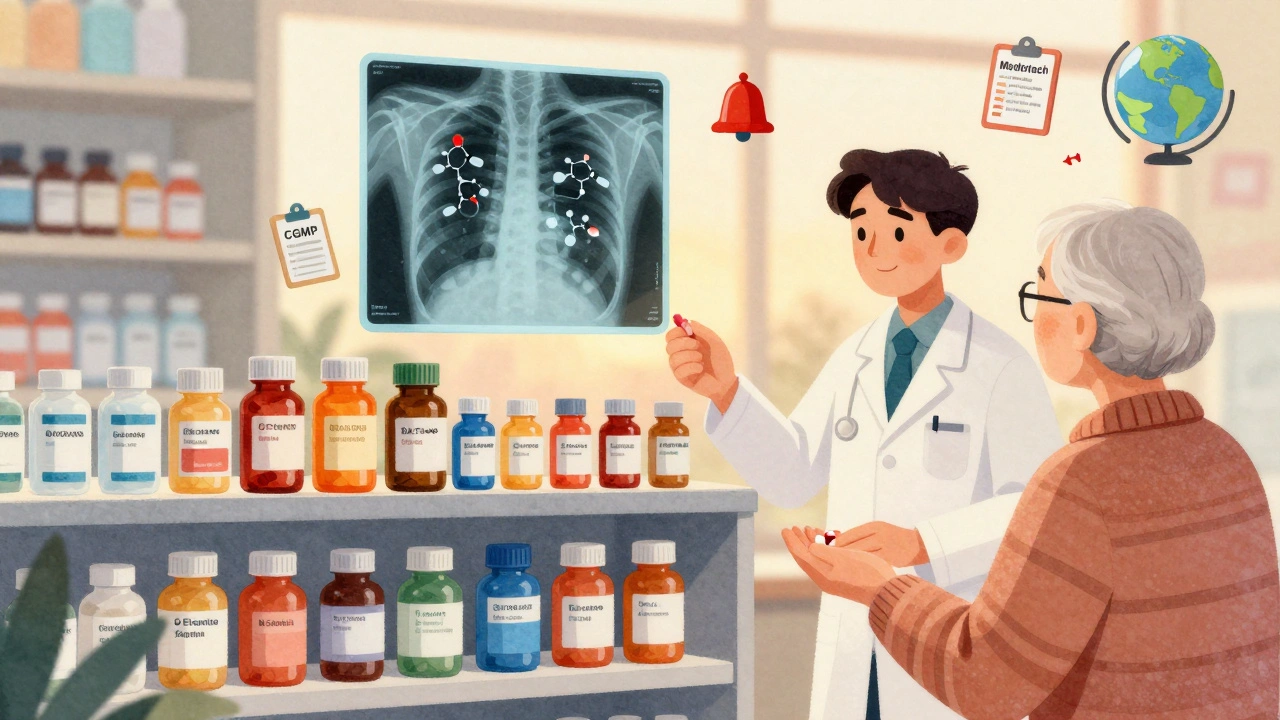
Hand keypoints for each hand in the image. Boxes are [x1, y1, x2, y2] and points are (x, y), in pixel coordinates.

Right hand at [665, 320, 738, 412]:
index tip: (689, 332)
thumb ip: (701, 330)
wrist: (726, 380)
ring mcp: (680, 366)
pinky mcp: (682, 378)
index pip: (671, 335)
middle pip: (669, 345)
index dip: (677, 332)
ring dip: (689, 356)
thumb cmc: (721, 360)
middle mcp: (681, 353)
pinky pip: (678, 370)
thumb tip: (687, 322)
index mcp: (687, 343)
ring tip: (701, 359)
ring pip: (673, 358)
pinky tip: (700, 368)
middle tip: (698, 346)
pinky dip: (691, 367)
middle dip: (684, 343)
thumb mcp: (714, 341)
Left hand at [782, 526, 896, 604]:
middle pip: (806, 557)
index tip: (786, 529)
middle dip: (799, 541)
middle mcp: (823, 578)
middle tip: (794, 527)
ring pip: (815, 559)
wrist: (886, 591)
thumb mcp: (844, 557)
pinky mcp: (841, 579)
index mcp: (821, 574)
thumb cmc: (867, 572)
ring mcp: (832, 580)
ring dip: (811, 543)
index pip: (801, 555)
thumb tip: (810, 546)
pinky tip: (826, 542)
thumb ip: (824, 551)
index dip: (792, 541)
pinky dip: (822, 549)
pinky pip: (825, 561)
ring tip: (808, 529)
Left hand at [833, 521, 928, 566]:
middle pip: (852, 545)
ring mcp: (885, 546)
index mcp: (874, 526)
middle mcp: (879, 534)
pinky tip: (854, 572)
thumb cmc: (894, 539)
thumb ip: (860, 536)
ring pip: (860, 555)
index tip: (824, 550)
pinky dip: (861, 567)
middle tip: (827, 562)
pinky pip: (870, 563)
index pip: (849, 535)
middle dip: (837, 554)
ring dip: (847, 561)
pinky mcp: (891, 557)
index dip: (835, 544)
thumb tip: (836, 542)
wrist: (919, 545)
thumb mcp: (878, 531)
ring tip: (837, 569)